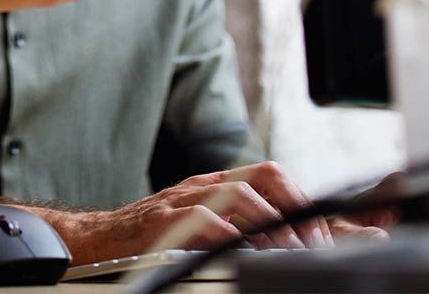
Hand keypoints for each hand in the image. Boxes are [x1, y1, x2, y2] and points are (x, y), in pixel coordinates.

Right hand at [47, 162, 336, 264]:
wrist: (103, 239)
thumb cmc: (160, 236)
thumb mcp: (208, 225)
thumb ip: (249, 227)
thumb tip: (301, 241)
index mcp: (220, 184)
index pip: (273, 175)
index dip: (305, 202)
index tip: (325, 237)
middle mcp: (206, 185)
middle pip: (264, 177)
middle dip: (296, 211)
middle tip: (312, 247)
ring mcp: (184, 200)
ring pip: (240, 195)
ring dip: (272, 225)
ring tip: (287, 252)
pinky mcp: (164, 221)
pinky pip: (203, 220)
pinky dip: (230, 234)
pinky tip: (242, 251)